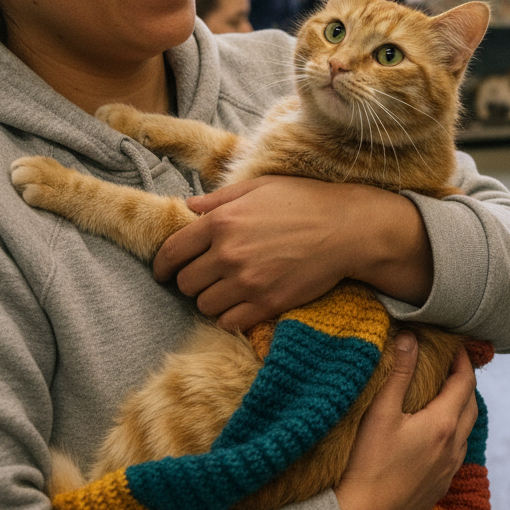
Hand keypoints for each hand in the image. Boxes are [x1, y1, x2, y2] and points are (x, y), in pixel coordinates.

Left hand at [153, 175, 432, 330]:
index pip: (171, 252)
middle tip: (207, 275)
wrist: (346, 229)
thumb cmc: (305, 201)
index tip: (166, 271)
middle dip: (191, 280)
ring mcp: (247, 281)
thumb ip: (220, 198)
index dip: (163, 265)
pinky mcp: (266, 304)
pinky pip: (228, 322)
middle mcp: (228, 253)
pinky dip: (230, 315)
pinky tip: (243, 301)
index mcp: (222, 221)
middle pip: (185, 282)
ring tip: (228, 287)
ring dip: (211, 299)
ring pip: (204, 305)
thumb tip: (188, 206)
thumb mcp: (261, 187)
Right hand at [335, 334, 477, 509]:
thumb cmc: (367, 465)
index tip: (454, 345)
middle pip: (471, 404)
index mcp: (442, 425)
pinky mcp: (440, 485)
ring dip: (459, 406)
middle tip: (448, 363)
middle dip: (463, 380)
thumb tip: (410, 337)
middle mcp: (453, 447)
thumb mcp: (381, 412)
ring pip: (465, 428)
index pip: (465, 382)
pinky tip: (433, 428)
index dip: (463, 360)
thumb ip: (399, 372)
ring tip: (441, 391)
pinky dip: (453, 430)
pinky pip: (456, 450)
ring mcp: (448, 469)